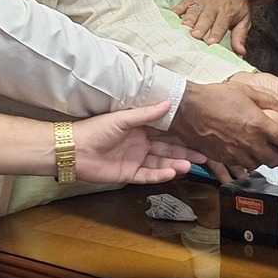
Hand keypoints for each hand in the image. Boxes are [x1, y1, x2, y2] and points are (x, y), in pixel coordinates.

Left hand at [70, 102, 197, 184]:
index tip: (198, 134)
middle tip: (204, 155)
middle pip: (167, 149)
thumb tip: (168, 103)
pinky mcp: (128, 174)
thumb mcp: (123, 118)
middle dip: (185, 152)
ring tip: (190, 166)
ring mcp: (135, 160)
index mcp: (139, 128)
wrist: (74, 150)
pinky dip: (160, 175)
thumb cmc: (95, 129)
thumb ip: (146, 114)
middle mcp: (140, 144)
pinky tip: (172, 173)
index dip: (181, 133)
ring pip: (160, 163)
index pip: (164, 131)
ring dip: (175, 164)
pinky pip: (148, 175)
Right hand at [171, 76, 277, 168]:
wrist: (188, 110)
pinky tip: (254, 150)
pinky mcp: (227, 158)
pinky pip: (247, 165)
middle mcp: (251, 143)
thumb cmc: (216, 97)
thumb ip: (270, 101)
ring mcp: (238, 153)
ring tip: (274, 149)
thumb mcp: (247, 90)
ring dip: (273, 158)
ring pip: (264, 164)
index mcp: (259, 125)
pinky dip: (255, 159)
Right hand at [177, 0, 252, 52]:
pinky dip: (176, 11)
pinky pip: (182, 3)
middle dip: (199, 27)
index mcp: (227, 12)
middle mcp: (213, 5)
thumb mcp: (244, 18)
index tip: (210, 43)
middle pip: (205, 19)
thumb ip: (240, 36)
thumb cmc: (236, 2)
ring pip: (192, 11)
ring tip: (183, 27)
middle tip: (195, 35)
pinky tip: (170, 17)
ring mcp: (201, 0)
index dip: (215, 35)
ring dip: (187, 19)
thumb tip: (240, 51)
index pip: (221, 26)